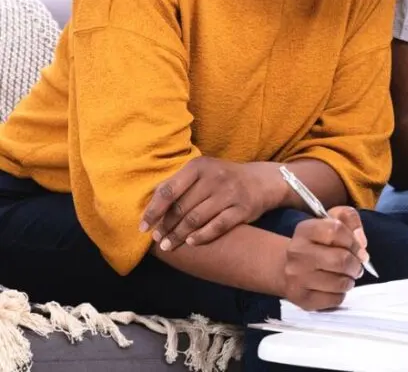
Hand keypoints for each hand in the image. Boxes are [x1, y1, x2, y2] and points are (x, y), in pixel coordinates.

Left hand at [140, 158, 285, 250]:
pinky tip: (191, 243)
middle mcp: (214, 177)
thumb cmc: (222, 178)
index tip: (143, 227)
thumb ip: (179, 183)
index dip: (154, 210)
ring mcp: (229, 193)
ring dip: (179, 235)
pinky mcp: (242, 209)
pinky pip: (217, 227)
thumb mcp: (202, 172)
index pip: (169, 190)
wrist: (260, 181)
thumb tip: (150, 201)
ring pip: (196, 219)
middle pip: (181, 208)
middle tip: (157, 239)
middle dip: (166, 226)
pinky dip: (202, 237)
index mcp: (199, 166)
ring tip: (169, 245)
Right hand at [283, 206, 369, 310]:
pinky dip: (341, 294)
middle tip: (357, 266)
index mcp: (305, 230)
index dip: (354, 241)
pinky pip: (335, 299)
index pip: (336, 230)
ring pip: (340, 283)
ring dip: (350, 280)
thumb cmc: (317, 244)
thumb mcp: (331, 221)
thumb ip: (349, 220)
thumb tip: (361, 242)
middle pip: (341, 259)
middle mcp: (297, 252)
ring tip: (346, 276)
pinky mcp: (302, 299)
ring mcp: (297, 277)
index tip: (359, 249)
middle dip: (356, 264)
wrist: (289, 268)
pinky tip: (335, 288)